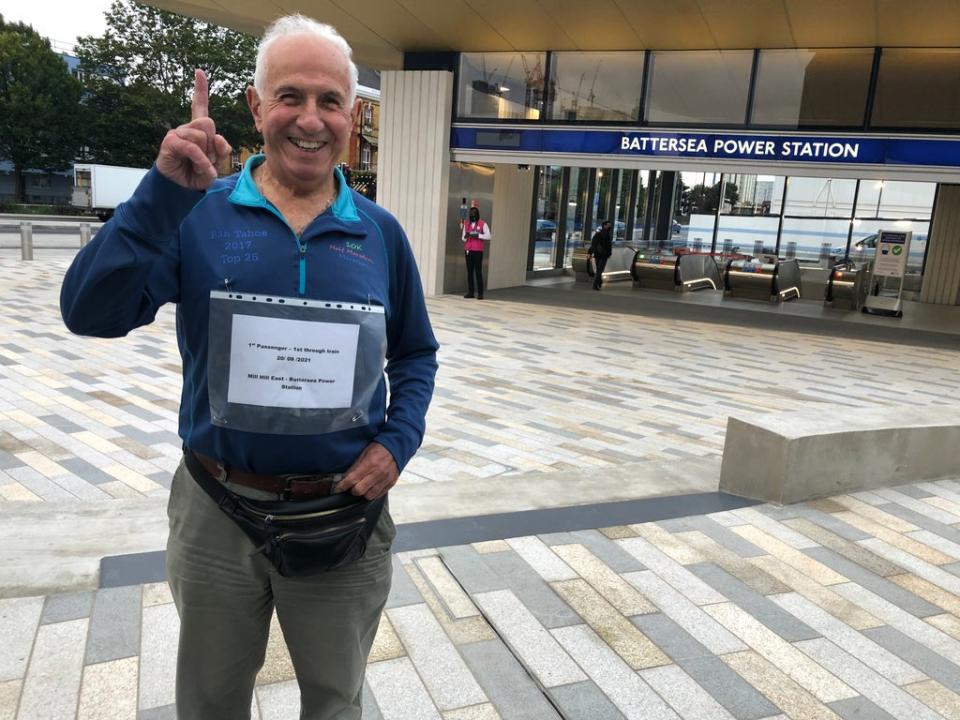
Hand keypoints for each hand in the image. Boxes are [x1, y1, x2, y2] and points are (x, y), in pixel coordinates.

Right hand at [156, 69, 231, 190]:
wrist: (181, 188)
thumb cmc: (198, 173)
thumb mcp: (216, 163)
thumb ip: (222, 150)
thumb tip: (220, 139)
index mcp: (198, 130)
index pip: (199, 106)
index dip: (200, 89)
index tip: (199, 71)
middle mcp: (187, 128)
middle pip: (209, 123)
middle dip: (214, 145)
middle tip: (209, 159)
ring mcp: (177, 134)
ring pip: (202, 135)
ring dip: (207, 156)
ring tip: (201, 165)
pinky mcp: (171, 142)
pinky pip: (192, 147)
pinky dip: (201, 160)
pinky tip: (203, 169)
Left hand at [338, 442, 398, 499]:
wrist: (396, 448)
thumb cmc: (379, 449)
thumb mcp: (364, 453)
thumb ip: (355, 467)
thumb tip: (344, 478)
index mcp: (370, 463)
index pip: (351, 479)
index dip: (342, 486)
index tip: (338, 488)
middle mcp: (378, 473)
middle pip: (359, 490)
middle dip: (352, 490)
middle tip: (351, 486)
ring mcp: (385, 479)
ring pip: (369, 496)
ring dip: (363, 493)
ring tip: (362, 487)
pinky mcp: (391, 483)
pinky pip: (378, 495)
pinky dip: (372, 493)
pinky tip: (370, 488)